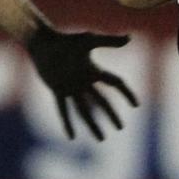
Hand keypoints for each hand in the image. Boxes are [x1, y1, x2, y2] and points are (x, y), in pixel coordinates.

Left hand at [27, 25, 139, 140]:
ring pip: (84, 110)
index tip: (136, 105)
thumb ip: (109, 41)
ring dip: (93, 125)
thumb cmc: (65, 39)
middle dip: (111, 115)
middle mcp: (84, 81)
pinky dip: (67, 122)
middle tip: (120, 128)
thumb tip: (130, 38)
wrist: (42, 41)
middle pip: (101, 101)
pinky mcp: (57, 90)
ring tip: (101, 139)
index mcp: (94, 70)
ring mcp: (71, 87)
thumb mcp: (89, 41)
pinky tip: (71, 137)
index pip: (116, 83)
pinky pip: (63, 109)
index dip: (126, 93)